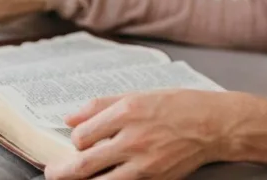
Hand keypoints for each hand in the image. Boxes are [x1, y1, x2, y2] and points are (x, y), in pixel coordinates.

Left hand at [44, 90, 227, 179]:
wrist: (214, 125)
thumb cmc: (180, 106)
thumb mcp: (139, 95)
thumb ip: (102, 106)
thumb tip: (70, 118)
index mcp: (127, 111)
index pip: (82, 135)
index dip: (75, 140)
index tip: (78, 141)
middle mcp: (132, 138)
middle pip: (83, 164)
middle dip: (61, 171)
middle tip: (52, 172)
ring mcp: (143, 164)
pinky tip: (105, 179)